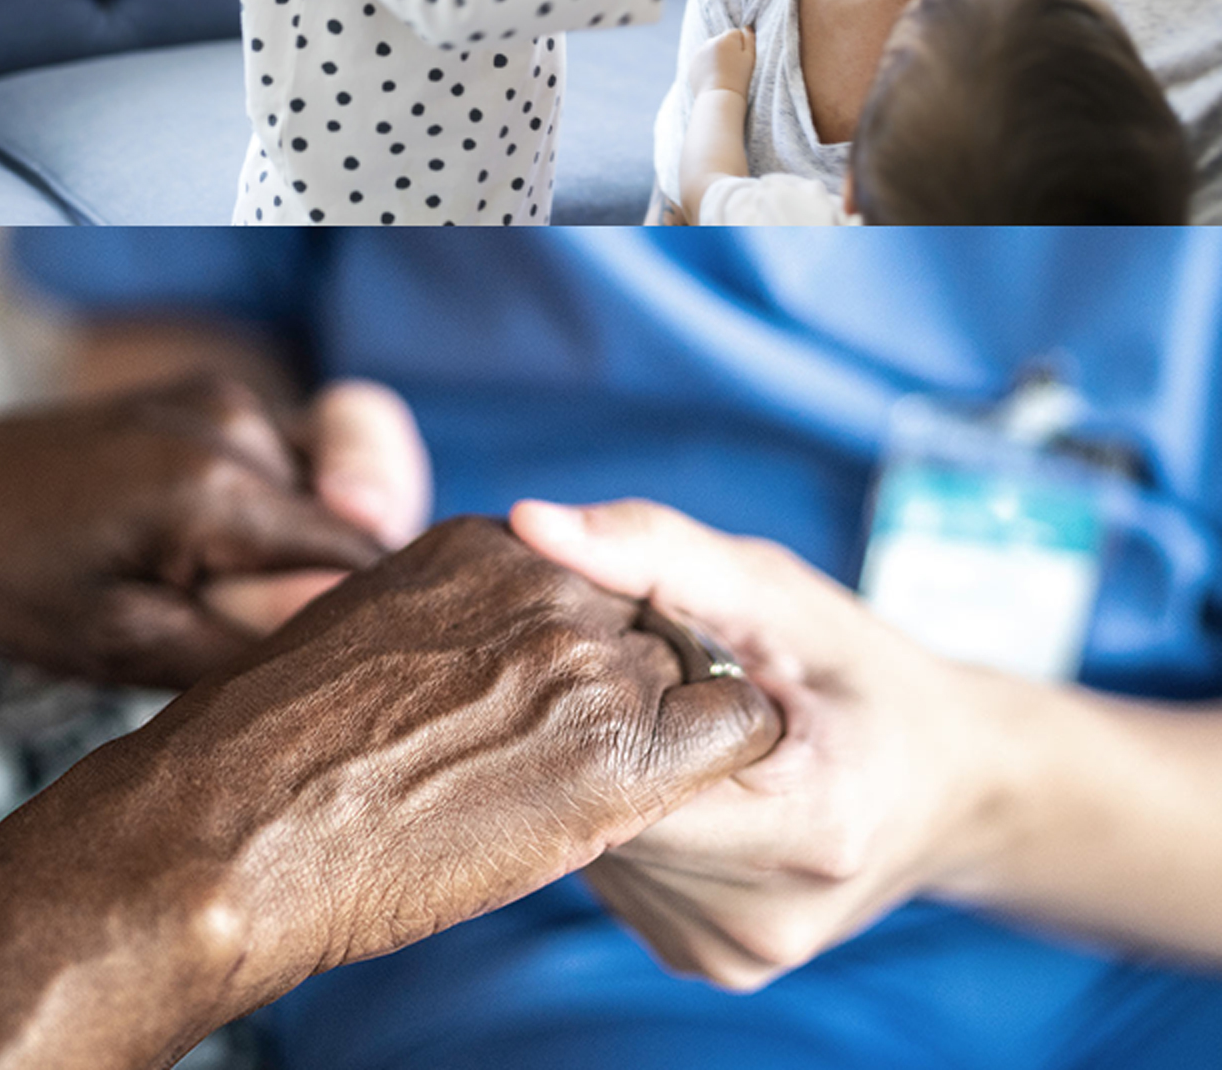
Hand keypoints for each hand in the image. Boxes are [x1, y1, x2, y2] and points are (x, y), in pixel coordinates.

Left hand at [0, 373, 429, 687]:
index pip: (368, 561)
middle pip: (363, 519)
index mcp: (215, 484)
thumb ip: (249, 646)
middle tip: (255, 629)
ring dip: (303, 552)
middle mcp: (235, 419)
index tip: (360, 680)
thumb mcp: (122, 645)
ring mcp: (224, 396)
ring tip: (215, 593)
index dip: (377, 625)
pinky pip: (291, 467)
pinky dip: (275, 517)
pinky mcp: (210, 397)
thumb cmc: (6, 579)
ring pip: (332, 495)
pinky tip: (207, 560)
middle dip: (338, 584)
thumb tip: (364, 650)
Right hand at [0, 517, 783, 1069]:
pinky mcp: (620, 751)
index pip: (588, 578)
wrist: (229, 827)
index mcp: (475, 546)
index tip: (537, 710)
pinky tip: (655, 808)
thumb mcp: (348, 636)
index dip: (579, 655)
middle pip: (649, 625)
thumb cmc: (261, 756)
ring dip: (661, 738)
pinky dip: (720, 767)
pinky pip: (740, 732)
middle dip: (629, 694)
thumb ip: (438, 624)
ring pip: (698, 676)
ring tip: (579, 797)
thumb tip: (470, 663)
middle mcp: (541, 582)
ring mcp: (584, 661)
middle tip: (556, 767)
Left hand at [512, 497, 991, 990]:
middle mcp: (762, 916)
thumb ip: (654, 551)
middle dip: (593, 736)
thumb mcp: (774, 593)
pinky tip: (662, 780)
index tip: (606, 647)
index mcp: (805, 826)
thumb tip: (530, 521)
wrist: (952, 784)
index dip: (592, 694)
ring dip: (602, 779)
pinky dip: (624, 817)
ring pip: (596, 847)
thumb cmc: (855, 671)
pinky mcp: (703, 961)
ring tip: (655, 732)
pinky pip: (617, 874)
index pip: (625, 764)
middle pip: (599, 813)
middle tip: (626, 682)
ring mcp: (727, 951)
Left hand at [682, 27, 755, 99]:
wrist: (719, 97)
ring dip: (717, 57)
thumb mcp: (750, 57)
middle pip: (722, 41)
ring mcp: (698, 53)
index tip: (740, 60)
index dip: (741, 46)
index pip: (735, 34)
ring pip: (712, 50)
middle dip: (727, 50)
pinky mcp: (692, 64)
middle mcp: (709, 42)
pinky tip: (714, 77)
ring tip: (723, 73)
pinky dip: (707, 66)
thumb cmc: (739, 77)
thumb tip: (746, 27)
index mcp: (725, 38)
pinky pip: (702, 60)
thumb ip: (750, 39)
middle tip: (732, 68)